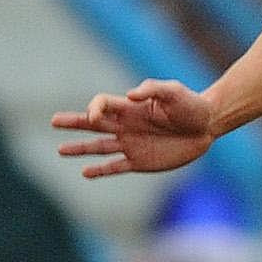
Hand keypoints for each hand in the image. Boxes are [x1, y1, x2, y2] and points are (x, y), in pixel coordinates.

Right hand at [52, 79, 216, 177]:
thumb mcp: (174, 91)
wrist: (207, 125)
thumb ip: (153, 89)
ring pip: (99, 146)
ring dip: (80, 149)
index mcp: (131, 107)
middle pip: (94, 123)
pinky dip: (101, 170)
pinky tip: (86, 172)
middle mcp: (126, 125)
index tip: (94, 114)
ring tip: (61, 150)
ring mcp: (132, 144)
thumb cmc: (191, 104)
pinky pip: (116, 167)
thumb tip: (131, 94)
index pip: (103, 104)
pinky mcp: (141, 161)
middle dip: (74, 122)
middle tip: (54, 121)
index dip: (94, 107)